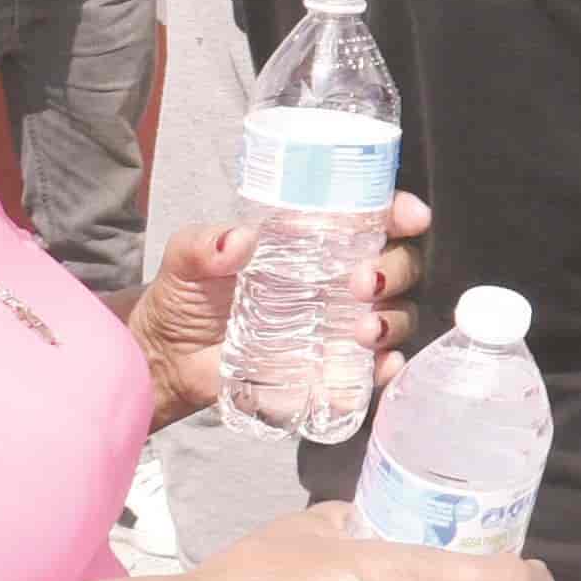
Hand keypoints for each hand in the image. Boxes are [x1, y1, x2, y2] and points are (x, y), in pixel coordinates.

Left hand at [135, 189, 430, 430]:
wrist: (170, 360)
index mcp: (314, 242)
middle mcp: (338, 280)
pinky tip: (380, 367)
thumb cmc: (185, 297)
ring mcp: (340, 326)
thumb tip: (237, 241)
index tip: (411, 218)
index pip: (371, 217)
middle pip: (398, 266)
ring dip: (393, 321)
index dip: (400, 212)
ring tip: (364, 332)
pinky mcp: (332, 368)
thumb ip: (203, 245)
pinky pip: (374, 368)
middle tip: (362, 284)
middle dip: (395, 271)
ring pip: (397, 315)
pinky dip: (385, 368)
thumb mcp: (186, 259)